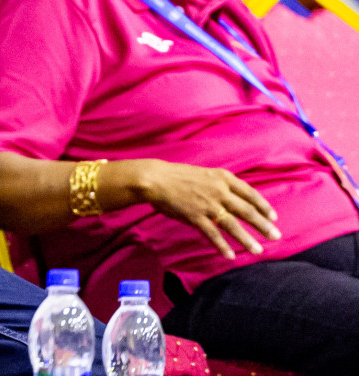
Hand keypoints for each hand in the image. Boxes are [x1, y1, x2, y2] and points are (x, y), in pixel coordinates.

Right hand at [132, 159, 280, 259]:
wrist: (155, 178)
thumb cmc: (176, 176)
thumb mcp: (204, 174)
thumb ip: (219, 186)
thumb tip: (233, 200)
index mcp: (222, 178)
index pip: (250, 193)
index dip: (263, 206)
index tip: (273, 216)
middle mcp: (219, 191)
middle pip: (247, 210)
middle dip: (263, 225)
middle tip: (276, 236)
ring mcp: (208, 204)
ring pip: (233, 224)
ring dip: (246, 239)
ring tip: (257, 251)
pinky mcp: (195, 216)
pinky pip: (213, 234)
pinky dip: (222, 246)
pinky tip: (229, 255)